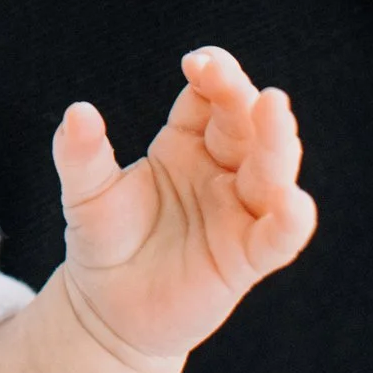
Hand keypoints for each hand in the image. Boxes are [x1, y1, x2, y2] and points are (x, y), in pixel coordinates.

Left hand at [52, 47, 317, 365]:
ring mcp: (237, 213)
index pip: (211, 99)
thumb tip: (78, 111)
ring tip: (275, 111)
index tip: (198, 63)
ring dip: (277, 143)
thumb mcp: (85, 193)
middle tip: (249, 85)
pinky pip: (278, 237)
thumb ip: (80, 154)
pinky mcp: (245, 258)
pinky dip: (290, 220)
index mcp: (186, 143)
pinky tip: (293, 202)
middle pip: (247, 127)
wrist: (107, 309)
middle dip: (247, 101)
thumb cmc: (103, 240)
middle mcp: (221, 171)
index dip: (214, 75)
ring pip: (271, 173)